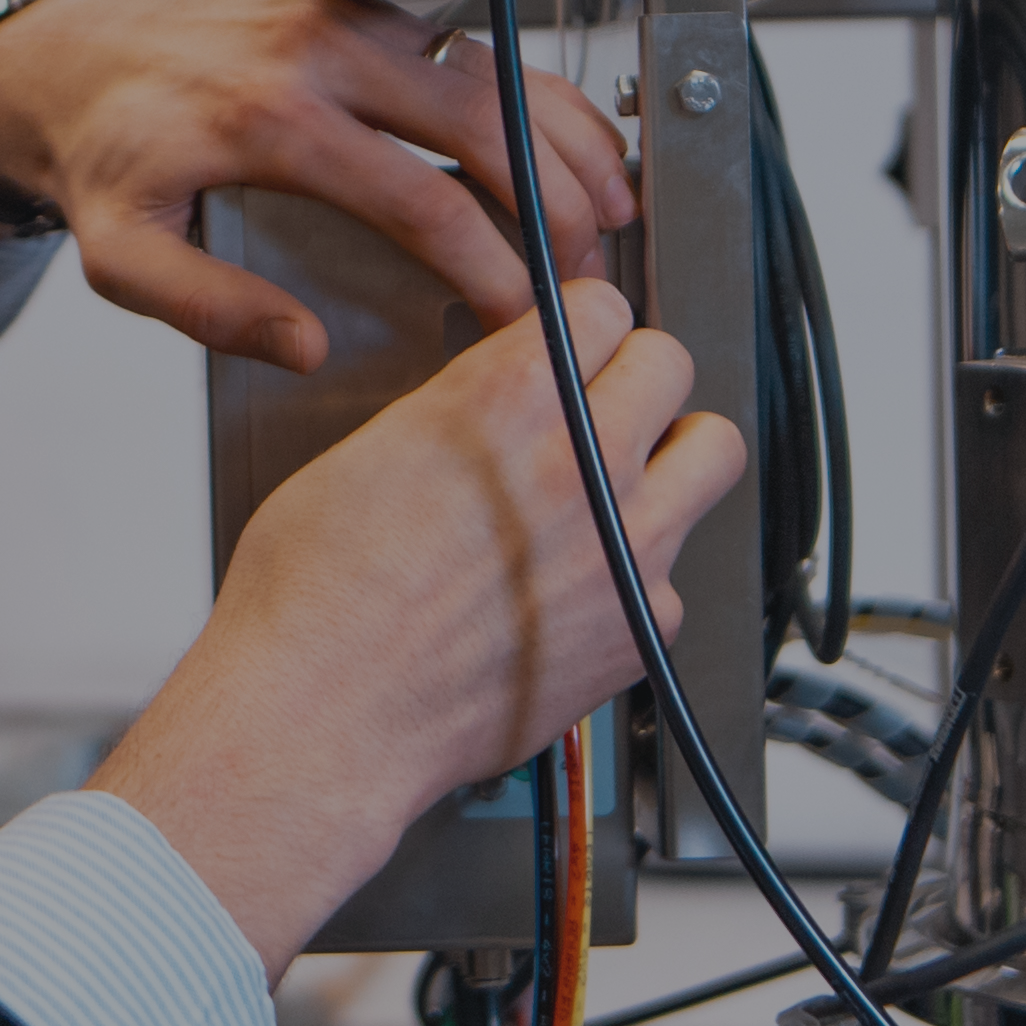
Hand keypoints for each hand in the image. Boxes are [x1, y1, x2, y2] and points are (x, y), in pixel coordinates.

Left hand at [0, 0, 638, 365]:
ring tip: (611, 216)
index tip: (524, 320)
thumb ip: (207, 306)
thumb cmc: (105, 155)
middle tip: (589, 277)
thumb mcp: (121, 253)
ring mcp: (350, 19)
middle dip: (553, 206)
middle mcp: (320, 53)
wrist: (73, 57)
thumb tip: (305, 344)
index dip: (488, 265)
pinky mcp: (364, 7)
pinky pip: (473, 44)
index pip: (417, 197)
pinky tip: (574, 145)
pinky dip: (537, 94)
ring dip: (564, 143)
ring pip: (493, 72)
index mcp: (270, 118)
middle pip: (479, 123)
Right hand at [96, 284, 748, 969]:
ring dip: (671, 457)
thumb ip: (462, 410)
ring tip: (624, 483)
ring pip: (712, 455)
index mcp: (507, 399)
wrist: (322, 718)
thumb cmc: (314, 600)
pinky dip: (640, 574)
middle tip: (603, 406)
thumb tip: (500, 403)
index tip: (571, 348)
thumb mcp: (367, 450)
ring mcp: (628, 550)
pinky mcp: (643, 630)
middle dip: (634, 377)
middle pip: (673, 364)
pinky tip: (581, 590)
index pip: (602, 307)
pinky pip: (678, 572)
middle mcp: (583, 464)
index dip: (578, 326)